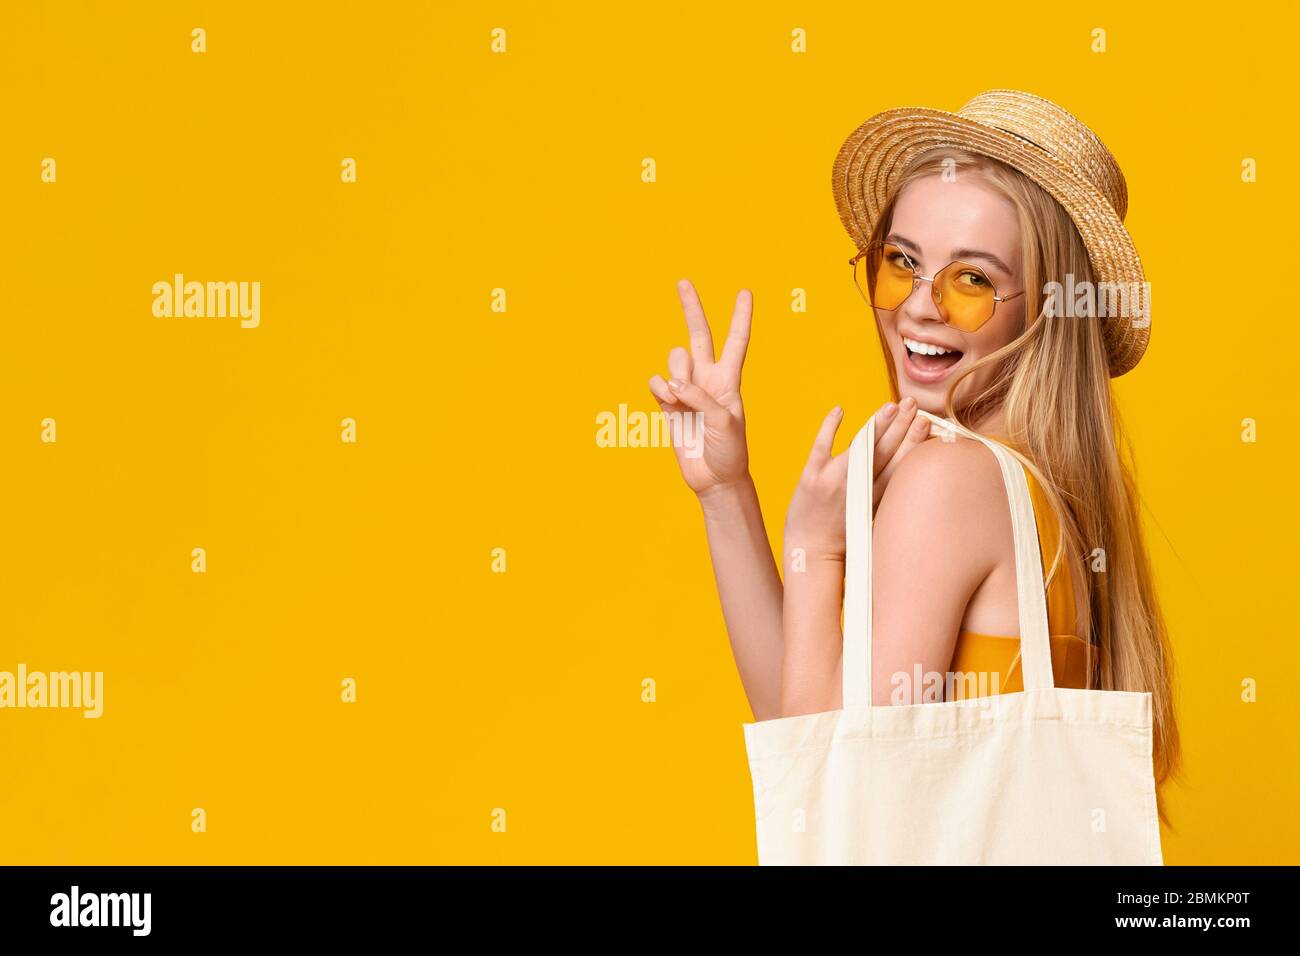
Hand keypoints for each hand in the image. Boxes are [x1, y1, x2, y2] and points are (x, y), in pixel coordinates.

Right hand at [648, 279, 751, 497]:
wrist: (714, 480)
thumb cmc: (729, 451)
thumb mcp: (724, 422)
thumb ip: (700, 397)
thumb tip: (672, 382)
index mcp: (729, 380)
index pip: (736, 341)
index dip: (740, 317)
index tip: (744, 292)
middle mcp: (707, 379)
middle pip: (699, 336)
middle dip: (691, 308)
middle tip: (683, 282)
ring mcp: (686, 391)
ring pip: (674, 360)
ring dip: (675, 371)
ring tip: (681, 397)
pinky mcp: (667, 406)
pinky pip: (657, 384)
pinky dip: (659, 389)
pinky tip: (666, 400)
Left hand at [783, 397, 932, 561]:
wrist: (810, 554)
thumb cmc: (846, 540)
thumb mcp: (875, 519)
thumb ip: (889, 496)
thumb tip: (906, 473)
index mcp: (876, 499)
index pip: (899, 464)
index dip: (914, 441)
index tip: (926, 421)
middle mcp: (857, 487)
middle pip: (884, 450)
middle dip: (901, 425)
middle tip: (913, 404)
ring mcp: (833, 480)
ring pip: (859, 446)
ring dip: (876, 424)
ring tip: (891, 405)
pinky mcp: (810, 477)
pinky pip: (821, 445)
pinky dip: (829, 426)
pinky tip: (839, 410)